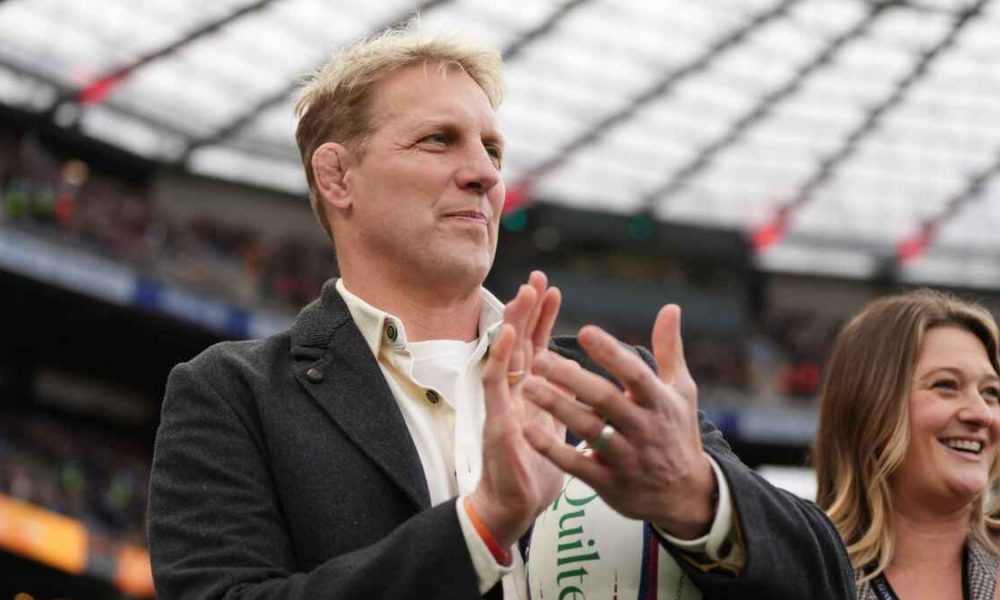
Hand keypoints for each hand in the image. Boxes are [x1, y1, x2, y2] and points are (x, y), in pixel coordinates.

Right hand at [470, 271, 564, 547]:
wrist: (517, 506)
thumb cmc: (536, 471)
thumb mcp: (558, 428)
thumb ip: (565, 401)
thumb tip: (581, 378)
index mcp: (532, 393)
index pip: (536, 347)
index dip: (543, 319)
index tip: (553, 290)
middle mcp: (514, 392)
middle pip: (519, 342)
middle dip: (527, 310)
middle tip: (537, 279)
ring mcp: (502, 403)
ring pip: (504, 354)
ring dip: (513, 323)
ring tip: (523, 295)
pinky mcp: (494, 419)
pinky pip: (494, 383)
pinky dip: (499, 356)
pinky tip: (507, 335)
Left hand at [521, 304, 716, 538]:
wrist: (684, 495)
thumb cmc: (677, 432)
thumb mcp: (681, 391)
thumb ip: (669, 349)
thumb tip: (671, 307)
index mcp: (659, 401)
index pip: (635, 374)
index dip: (611, 353)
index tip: (584, 331)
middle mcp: (643, 428)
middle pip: (605, 399)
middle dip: (572, 379)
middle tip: (539, 358)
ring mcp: (626, 457)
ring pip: (588, 430)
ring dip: (556, 407)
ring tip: (526, 385)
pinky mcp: (609, 482)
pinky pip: (576, 465)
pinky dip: (552, 449)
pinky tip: (527, 429)